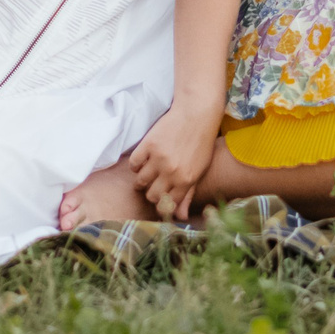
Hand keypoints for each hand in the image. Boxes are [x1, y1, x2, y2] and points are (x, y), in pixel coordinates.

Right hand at [125, 102, 219, 219]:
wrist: (196, 115)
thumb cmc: (200, 144)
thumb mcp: (199, 171)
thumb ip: (188, 195)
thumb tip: (180, 218)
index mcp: (186, 181)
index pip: (167, 205)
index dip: (162, 204)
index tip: (161, 198)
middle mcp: (172, 172)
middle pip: (151, 196)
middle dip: (151, 193)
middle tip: (153, 185)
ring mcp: (159, 158)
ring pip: (140, 182)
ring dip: (142, 180)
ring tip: (147, 172)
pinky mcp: (148, 144)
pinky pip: (134, 164)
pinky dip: (136, 165)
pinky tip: (143, 160)